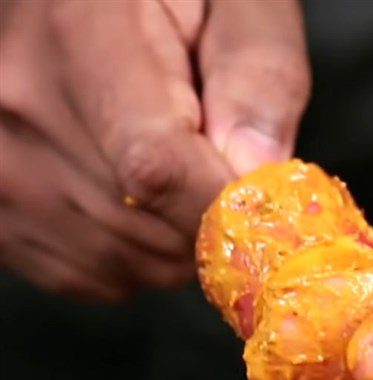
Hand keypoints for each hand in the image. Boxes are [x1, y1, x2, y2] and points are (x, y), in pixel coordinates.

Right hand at [0, 0, 308, 299]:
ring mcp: (1, 169)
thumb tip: (257, 174)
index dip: (227, 206)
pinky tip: (137, 197)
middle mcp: (17, 104)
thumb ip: (257, 73)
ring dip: (179, 240)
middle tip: (216, 164)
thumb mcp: (236, 2)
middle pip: (151, 228)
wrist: (87, 11)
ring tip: (174, 171)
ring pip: (132, 264)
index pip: (157, 168)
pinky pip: (101, 278)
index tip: (264, 203)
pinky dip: (140, 257)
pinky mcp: (1, 216)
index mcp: (79, 32)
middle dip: (212, 219)